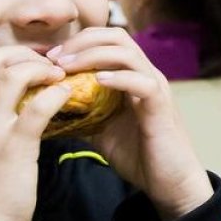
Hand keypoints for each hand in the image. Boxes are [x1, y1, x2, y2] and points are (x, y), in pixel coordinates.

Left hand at [49, 28, 211, 220]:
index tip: (50, 58)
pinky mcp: (162, 106)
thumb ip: (83, 115)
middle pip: (116, 36)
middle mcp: (145, 74)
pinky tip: (98, 81)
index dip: (77, 42)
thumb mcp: (102, 131)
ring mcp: (156, 88)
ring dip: (93, 55)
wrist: (171, 183)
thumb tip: (50, 109)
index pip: (106, 39)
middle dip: (81, 42)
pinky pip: (143, 83)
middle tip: (55, 58)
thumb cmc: (140, 156)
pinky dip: (120, 78)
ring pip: (128, 53)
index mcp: (132, 76)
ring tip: (68, 67)